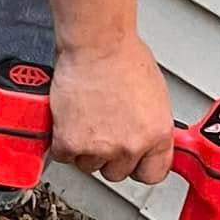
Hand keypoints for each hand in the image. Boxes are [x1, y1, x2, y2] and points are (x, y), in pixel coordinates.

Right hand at [51, 34, 174, 183]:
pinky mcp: (71, 143)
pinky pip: (64, 155)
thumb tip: (143, 135)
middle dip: (108, 156)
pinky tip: (68, 121)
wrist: (96, 45)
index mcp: (157, 135)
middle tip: (101, 131)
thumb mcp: (154, 96)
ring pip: (88, 166)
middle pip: (116, 172)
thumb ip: (150, 124)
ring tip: (84, 120)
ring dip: (83, 149)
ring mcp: (100, 148)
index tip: (133, 162)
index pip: (152, 174)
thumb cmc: (123, 57)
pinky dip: (62, 141)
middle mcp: (131, 146)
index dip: (139, 167)